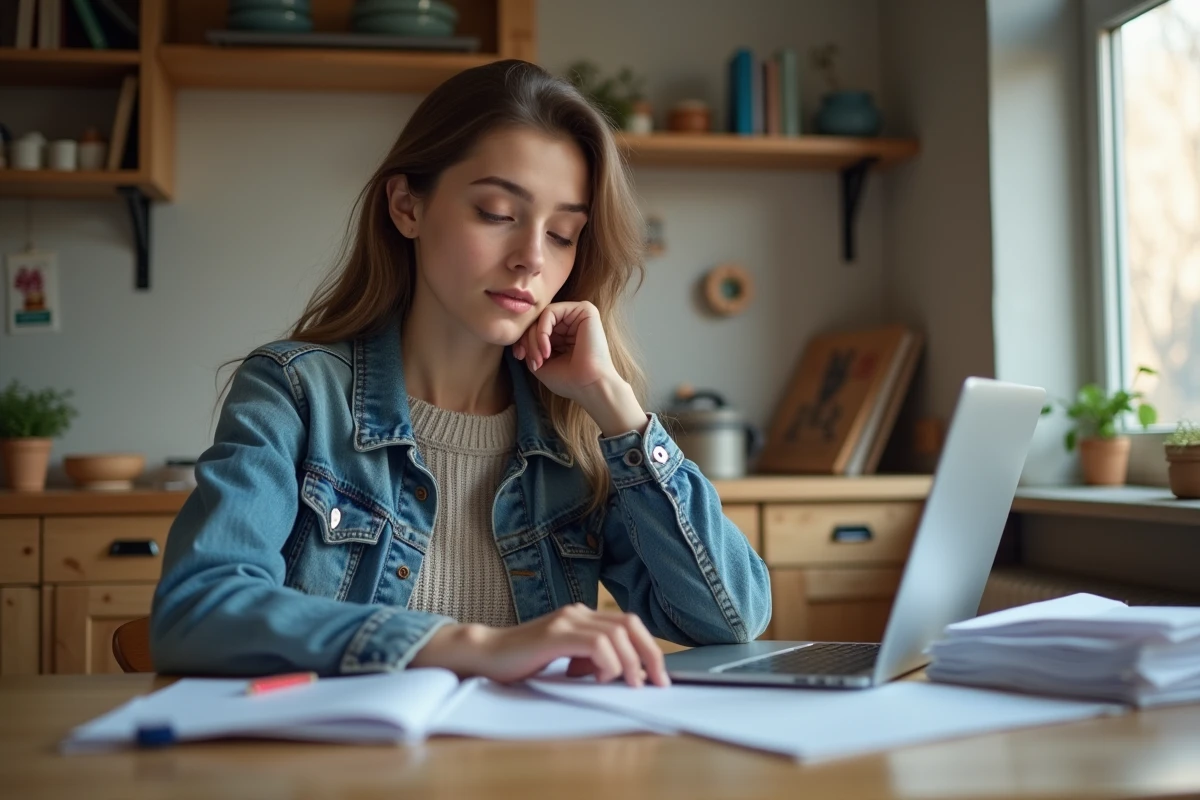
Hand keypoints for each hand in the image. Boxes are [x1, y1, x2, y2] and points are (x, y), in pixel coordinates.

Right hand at [409, 604, 670, 687]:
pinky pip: (596, 643)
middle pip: (630, 624)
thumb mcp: (564, 659)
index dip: (649, 649)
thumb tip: (621, 673)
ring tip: (627, 684)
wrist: (487, 655)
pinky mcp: (555, 634)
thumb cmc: (523, 662)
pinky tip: (600, 677)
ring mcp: (566, 620)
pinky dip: (607, 663)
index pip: (628, 624)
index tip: (658, 677)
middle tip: (657, 683)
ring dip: (629, 663)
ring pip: (616, 634)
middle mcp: (577, 612)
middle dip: (650, 654)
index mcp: (582, 616)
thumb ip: (588, 659)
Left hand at [512, 301, 648, 436]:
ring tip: (540, 358)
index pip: (535, 327)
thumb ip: (529, 346)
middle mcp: (571, 321)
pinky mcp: (584, 309)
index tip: (519, 356)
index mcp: (563, 333)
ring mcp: (577, 314)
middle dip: (527, 341)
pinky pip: (550, 312)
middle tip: (532, 361)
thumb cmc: (568, 380)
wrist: (590, 386)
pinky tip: (547, 349)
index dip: (523, 340)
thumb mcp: (541, 363)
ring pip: (541, 316)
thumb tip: (518, 335)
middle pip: (537, 321)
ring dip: (534, 338)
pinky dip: (542, 331)